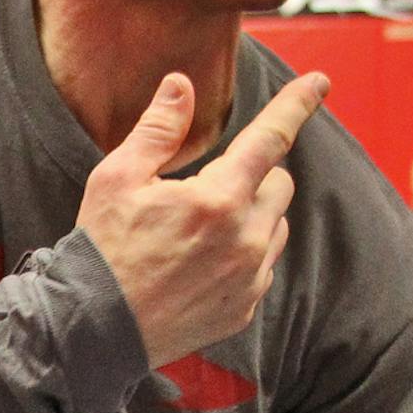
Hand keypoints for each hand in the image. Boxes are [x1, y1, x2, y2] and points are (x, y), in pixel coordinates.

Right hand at [75, 70, 327, 371]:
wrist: (93, 330)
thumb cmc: (101, 250)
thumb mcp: (116, 179)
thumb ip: (157, 129)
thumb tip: (181, 84)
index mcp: (216, 199)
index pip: (271, 138)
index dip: (296, 104)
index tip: (320, 82)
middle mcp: (244, 239)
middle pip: (280, 185)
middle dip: (254, 177)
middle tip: (208, 190)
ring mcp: (247, 278)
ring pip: (276, 227)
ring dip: (252, 218)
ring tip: (202, 232)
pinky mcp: (243, 308)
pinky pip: (262, 268)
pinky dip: (243, 257)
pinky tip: (200, 266)